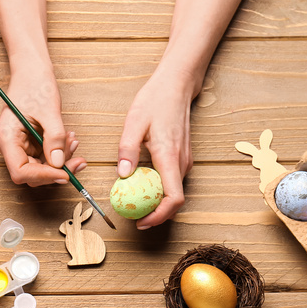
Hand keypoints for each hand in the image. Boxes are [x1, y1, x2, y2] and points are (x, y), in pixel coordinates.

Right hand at [0, 68, 84, 186]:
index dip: (43, 176)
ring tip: (73, 141)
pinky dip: (59, 152)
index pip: (21, 172)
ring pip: (41, 167)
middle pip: (32, 173)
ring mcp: (18, 146)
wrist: (32, 71)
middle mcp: (9, 146)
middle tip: (78, 160)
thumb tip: (59, 164)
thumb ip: (54, 139)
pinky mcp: (28, 144)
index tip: (65, 174)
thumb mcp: (49, 111)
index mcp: (6, 138)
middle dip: (57, 169)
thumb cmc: (35, 84)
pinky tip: (69, 139)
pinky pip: (45, 157)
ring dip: (61, 160)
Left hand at [116, 68, 193, 228]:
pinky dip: (159, 190)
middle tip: (133, 218)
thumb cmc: (155, 100)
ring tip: (135, 204)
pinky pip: (173, 182)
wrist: (176, 85)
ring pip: (174, 192)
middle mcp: (181, 162)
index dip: (159, 216)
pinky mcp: (182, 158)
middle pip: (174, 201)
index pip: (173, 198)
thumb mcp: (134, 122)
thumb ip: (127, 150)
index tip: (142, 222)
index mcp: (170, 157)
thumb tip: (122, 175)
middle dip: (156, 214)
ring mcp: (184, 161)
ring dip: (157, 203)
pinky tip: (142, 186)